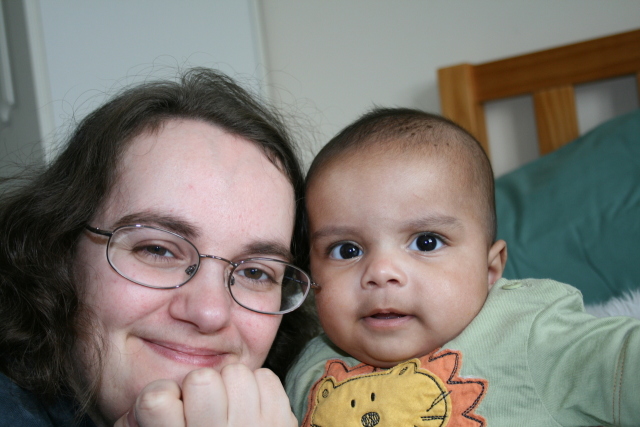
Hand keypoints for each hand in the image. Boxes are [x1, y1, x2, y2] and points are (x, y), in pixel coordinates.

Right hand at [114, 364, 297, 426]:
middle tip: (203, 409)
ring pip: (235, 373)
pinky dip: (258, 388)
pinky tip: (251, 410)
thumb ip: (144, 424)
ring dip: (230, 386)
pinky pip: (264, 377)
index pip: (156, 398)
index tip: (171, 411)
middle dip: (200, 387)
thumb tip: (141, 408)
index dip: (163, 398)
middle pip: (201, 380)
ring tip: (228, 409)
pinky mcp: (280, 423)